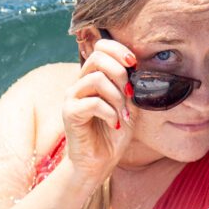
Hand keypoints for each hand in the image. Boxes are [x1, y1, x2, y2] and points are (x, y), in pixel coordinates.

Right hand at [62, 36, 134, 182]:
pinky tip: (115, 124)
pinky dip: (110, 113)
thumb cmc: (113, 133)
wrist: (99, 162)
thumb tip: (138, 68)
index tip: (134, 64)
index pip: (100, 47)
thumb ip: (131, 86)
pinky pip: (93, 103)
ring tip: (123, 114)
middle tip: (130, 93)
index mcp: (93, 76)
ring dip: (117, 97)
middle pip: (97, 57)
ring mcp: (72, 96)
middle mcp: (80, 82)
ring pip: (97, 78)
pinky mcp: (69, 113)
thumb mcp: (129, 105)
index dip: (118, 49)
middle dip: (120, 73)